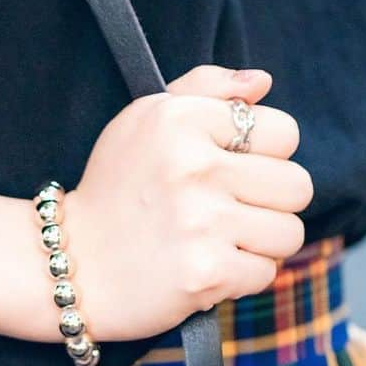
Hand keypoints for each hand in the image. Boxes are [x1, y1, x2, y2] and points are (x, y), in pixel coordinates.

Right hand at [65, 66, 313, 340]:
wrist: (68, 269)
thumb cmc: (112, 193)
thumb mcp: (143, 121)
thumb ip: (204, 89)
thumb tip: (262, 85)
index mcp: (182, 121)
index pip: (282, 133)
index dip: (264, 158)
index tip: (229, 174)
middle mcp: (195, 167)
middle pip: (296, 186)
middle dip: (271, 205)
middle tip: (231, 215)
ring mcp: (202, 224)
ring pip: (288, 234)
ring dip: (261, 245)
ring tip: (221, 244)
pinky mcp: (204, 274)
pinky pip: (264, 274)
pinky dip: (240, 279)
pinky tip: (207, 270)